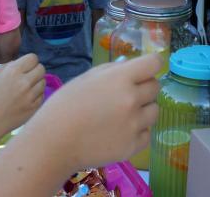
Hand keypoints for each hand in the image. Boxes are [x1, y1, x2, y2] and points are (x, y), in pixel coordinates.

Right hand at [0, 54, 45, 141]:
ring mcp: (31, 95)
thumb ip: (8, 66)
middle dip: (34, 71)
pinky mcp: (35, 107)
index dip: (29, 62)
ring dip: (36, 84)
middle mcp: (24, 82)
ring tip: (25, 90)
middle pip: (41, 69)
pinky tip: (26, 100)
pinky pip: (42, 95)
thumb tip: (21, 63)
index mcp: (13, 71)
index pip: (33, 58)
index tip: (26, 68)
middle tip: (27, 79)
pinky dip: (36, 96)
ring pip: (43, 82)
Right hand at [25, 54, 160, 171]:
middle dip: (144, 87)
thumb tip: (130, 67)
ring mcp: (134, 125)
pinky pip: (147, 134)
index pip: (154, 63)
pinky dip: (138, 132)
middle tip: (127, 95)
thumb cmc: (65, 105)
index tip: (145, 69)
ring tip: (123, 115)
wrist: (54, 142)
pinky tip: (121, 131)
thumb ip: (112, 70)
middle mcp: (132, 100)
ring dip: (143, 110)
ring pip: (154, 111)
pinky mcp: (133, 146)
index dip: (151, 64)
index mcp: (120, 79)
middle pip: (155, 87)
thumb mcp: (86, 78)